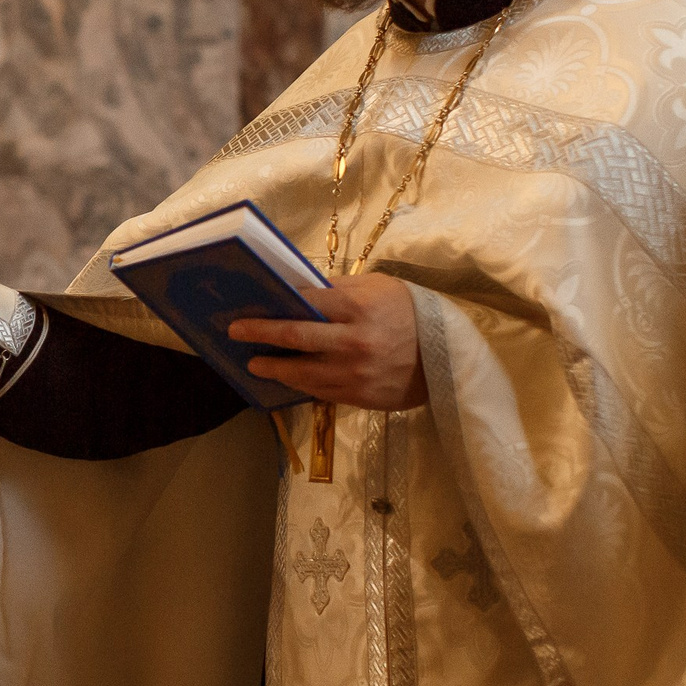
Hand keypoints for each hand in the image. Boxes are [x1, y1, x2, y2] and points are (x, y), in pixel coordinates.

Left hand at [230, 274, 427, 411]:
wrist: (449, 356)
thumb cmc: (411, 313)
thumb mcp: (380, 288)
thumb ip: (340, 289)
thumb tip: (300, 290)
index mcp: (358, 308)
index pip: (305, 304)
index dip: (275, 305)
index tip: (251, 306)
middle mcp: (352, 342)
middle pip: (295, 337)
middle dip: (260, 334)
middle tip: (235, 332)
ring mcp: (355, 373)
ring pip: (302, 372)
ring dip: (274, 368)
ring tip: (254, 364)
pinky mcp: (359, 397)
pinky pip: (320, 392)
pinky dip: (299, 385)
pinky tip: (286, 380)